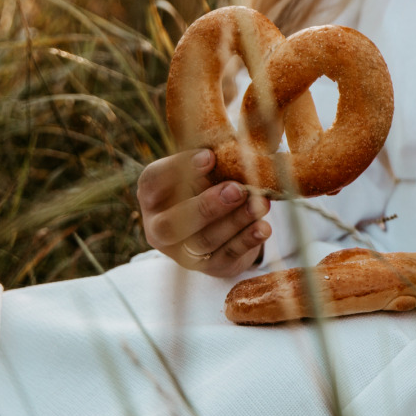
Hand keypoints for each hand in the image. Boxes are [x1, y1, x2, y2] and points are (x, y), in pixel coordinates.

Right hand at [138, 149, 270, 277]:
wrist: (224, 226)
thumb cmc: (212, 186)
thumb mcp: (208, 171)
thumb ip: (215, 162)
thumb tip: (239, 149)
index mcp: (152, 195)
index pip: (153, 181)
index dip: (179, 168)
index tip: (210, 156)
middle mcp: (158, 226)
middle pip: (172, 223)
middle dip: (206, 206)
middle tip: (236, 189)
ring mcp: (181, 251)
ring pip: (204, 240)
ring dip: (235, 221)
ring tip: (260, 204)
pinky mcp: (209, 266)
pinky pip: (227, 255)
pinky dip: (247, 240)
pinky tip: (263, 227)